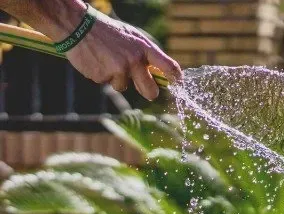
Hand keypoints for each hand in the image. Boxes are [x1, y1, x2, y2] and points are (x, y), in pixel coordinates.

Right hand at [65, 10, 180, 99]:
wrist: (78, 25)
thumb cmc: (108, 32)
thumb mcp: (131, 37)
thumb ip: (145, 55)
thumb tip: (157, 74)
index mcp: (144, 48)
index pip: (168, 66)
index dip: (175, 77)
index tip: (178, 83)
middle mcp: (135, 59)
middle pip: (151, 91)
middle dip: (149, 93)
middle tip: (146, 90)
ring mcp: (119, 69)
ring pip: (124, 87)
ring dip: (117, 78)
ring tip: (107, 60)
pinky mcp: (104, 75)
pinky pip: (107, 83)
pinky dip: (102, 75)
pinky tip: (96, 61)